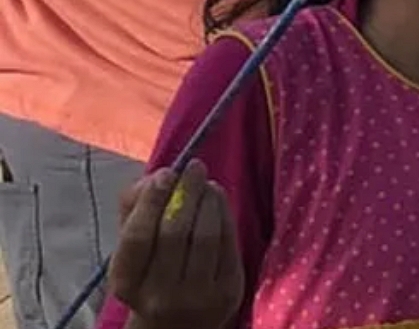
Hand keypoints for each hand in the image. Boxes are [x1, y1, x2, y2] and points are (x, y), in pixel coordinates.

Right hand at [109, 161, 243, 328]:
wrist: (178, 323)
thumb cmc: (152, 273)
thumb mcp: (133, 249)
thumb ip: (134, 210)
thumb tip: (154, 177)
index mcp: (126, 284)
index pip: (137, 238)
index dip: (152, 201)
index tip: (165, 173)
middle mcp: (159, 295)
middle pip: (174, 234)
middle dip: (186, 194)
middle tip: (194, 168)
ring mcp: (197, 297)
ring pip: (206, 236)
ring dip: (208, 201)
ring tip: (206, 183)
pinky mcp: (228, 292)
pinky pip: (228, 244)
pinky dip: (224, 214)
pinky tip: (218, 199)